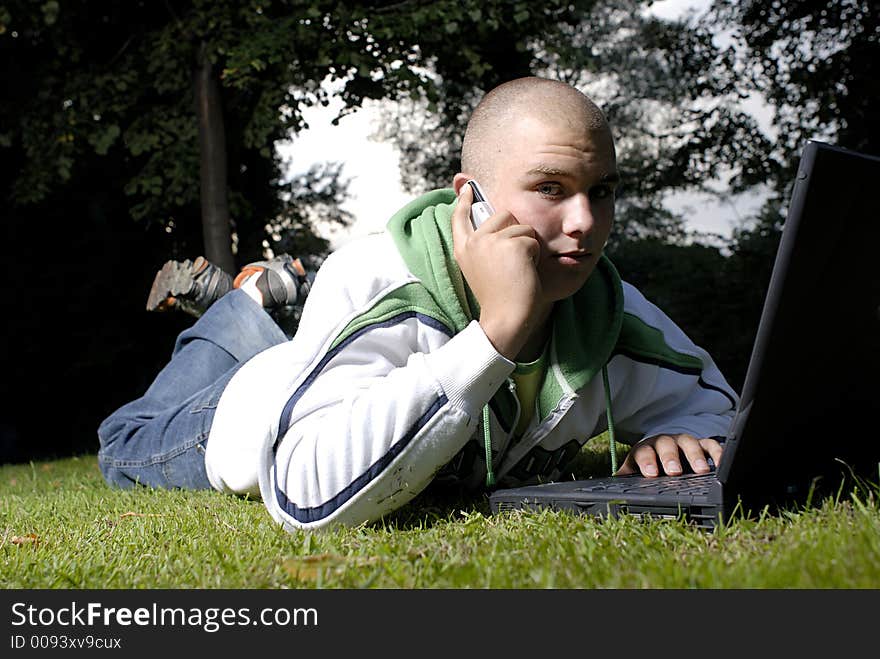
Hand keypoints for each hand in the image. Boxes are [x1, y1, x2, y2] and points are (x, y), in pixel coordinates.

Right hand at [452, 183, 549, 359]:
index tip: (468, 188)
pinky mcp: (511, 244)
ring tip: (517, 270)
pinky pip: (532, 239)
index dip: (465, 200)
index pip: (460, 216)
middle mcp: (474, 241)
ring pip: (521, 226)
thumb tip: (495, 221)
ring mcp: (490, 241)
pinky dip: (534, 256)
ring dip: (526, 246)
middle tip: (512, 262)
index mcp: (463, 248)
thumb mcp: (481, 268)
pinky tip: (524, 273)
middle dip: (515, 232)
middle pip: (502, 214)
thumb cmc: (499, 298)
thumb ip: (483, 246)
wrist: (505, 318)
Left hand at [616, 433, 723, 477]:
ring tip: (701, 470)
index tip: (651, 474)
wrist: (664, 452)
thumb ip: (625, 478)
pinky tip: (720, 464)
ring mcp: (683, 442)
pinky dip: (716, 452)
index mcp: (645, 448)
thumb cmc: (649, 464)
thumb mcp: (635, 470)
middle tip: (674, 471)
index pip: (643, 452)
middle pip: (666, 445)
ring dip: (694, 456)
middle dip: (670, 457)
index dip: (647, 461)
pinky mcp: (701, 444)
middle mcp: (665, 442)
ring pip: (689, 443)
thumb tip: (610, 487)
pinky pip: (710, 444)